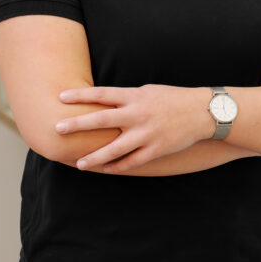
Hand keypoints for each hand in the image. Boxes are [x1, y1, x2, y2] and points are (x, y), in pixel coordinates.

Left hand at [55, 84, 210, 172]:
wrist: (202, 112)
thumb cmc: (172, 98)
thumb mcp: (147, 91)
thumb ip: (126, 98)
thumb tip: (103, 102)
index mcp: (135, 96)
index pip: (102, 94)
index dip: (80, 95)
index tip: (61, 97)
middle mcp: (138, 114)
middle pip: (102, 120)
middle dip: (78, 124)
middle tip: (58, 128)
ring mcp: (146, 134)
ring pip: (114, 148)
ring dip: (94, 157)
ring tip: (79, 163)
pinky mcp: (156, 150)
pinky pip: (132, 162)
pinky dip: (117, 166)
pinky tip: (105, 169)